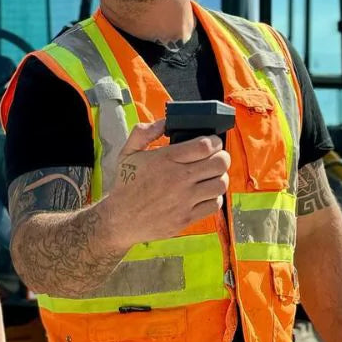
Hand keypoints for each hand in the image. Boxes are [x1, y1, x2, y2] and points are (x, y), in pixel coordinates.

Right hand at [105, 124, 229, 247]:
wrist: (119, 219)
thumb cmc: (126, 185)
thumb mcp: (127, 153)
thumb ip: (144, 132)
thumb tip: (164, 122)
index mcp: (166, 159)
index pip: (205, 145)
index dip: (215, 141)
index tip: (212, 143)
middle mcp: (178, 179)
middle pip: (219, 163)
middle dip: (222, 157)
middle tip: (216, 159)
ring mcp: (184, 200)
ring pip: (220, 184)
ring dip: (219, 178)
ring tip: (211, 177)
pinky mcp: (186, 218)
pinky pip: (214, 205)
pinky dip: (214, 198)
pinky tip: (204, 195)